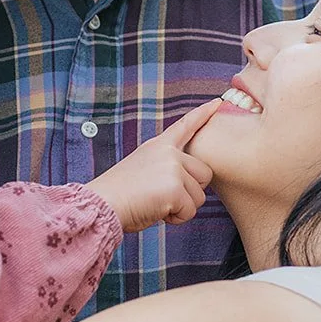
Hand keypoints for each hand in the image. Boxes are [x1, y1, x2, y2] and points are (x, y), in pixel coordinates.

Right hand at [88, 100, 219, 230]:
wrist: (104, 203)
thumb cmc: (119, 194)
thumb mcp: (143, 170)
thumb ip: (166, 168)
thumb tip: (187, 183)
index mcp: (159, 146)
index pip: (185, 126)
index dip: (202, 114)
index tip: (217, 103)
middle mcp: (169, 153)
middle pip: (205, 174)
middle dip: (191, 192)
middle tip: (164, 197)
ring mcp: (174, 168)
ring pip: (199, 196)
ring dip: (181, 207)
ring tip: (156, 204)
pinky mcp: (176, 188)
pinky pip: (190, 211)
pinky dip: (176, 218)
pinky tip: (156, 211)